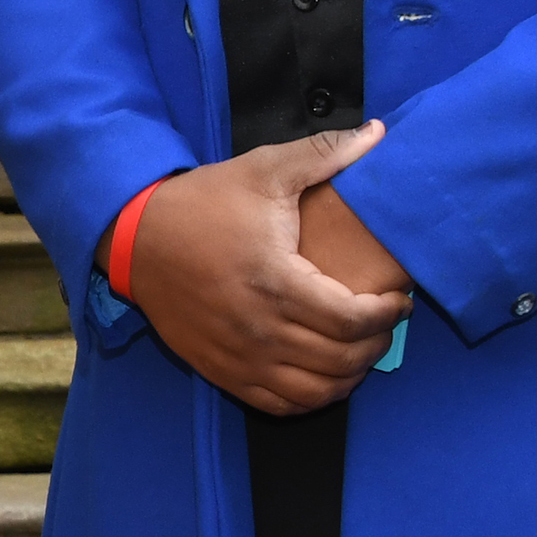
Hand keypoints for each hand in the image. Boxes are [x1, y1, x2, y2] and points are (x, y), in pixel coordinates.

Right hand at [114, 122, 413, 415]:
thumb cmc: (205, 202)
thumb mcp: (265, 170)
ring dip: (349, 377)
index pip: (353, 320)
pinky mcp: (220, 370)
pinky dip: (311, 398)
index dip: (387, 315)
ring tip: (360, 350)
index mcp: (276, 281)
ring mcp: (238, 356)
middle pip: (341, 360)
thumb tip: (378, 132)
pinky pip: (278, 404)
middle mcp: (259, 328)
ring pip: (314, 392)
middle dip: (377, 345)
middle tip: (386, 323)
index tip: (399, 300)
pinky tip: (324, 376)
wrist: (136, 237)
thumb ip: (325, 153)